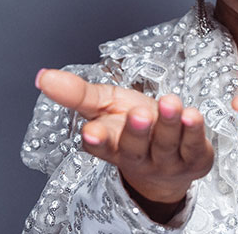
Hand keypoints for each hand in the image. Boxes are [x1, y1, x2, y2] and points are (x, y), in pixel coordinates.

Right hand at [35, 69, 213, 220]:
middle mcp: (137, 157)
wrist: (169, 159)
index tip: (92, 132)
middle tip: (139, 113)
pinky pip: (194, 146)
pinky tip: (193, 115)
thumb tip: (43, 76)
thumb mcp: (103, 105)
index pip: (101, 146)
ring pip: (166, 144)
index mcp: (111, 145)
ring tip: (171, 103)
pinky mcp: (194, 159)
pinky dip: (194, 131)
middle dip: (136, 132)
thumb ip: (76, 93)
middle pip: (134, 148)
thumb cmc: (131, 123)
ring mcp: (166, 161)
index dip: (98, 140)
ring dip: (169, 124)